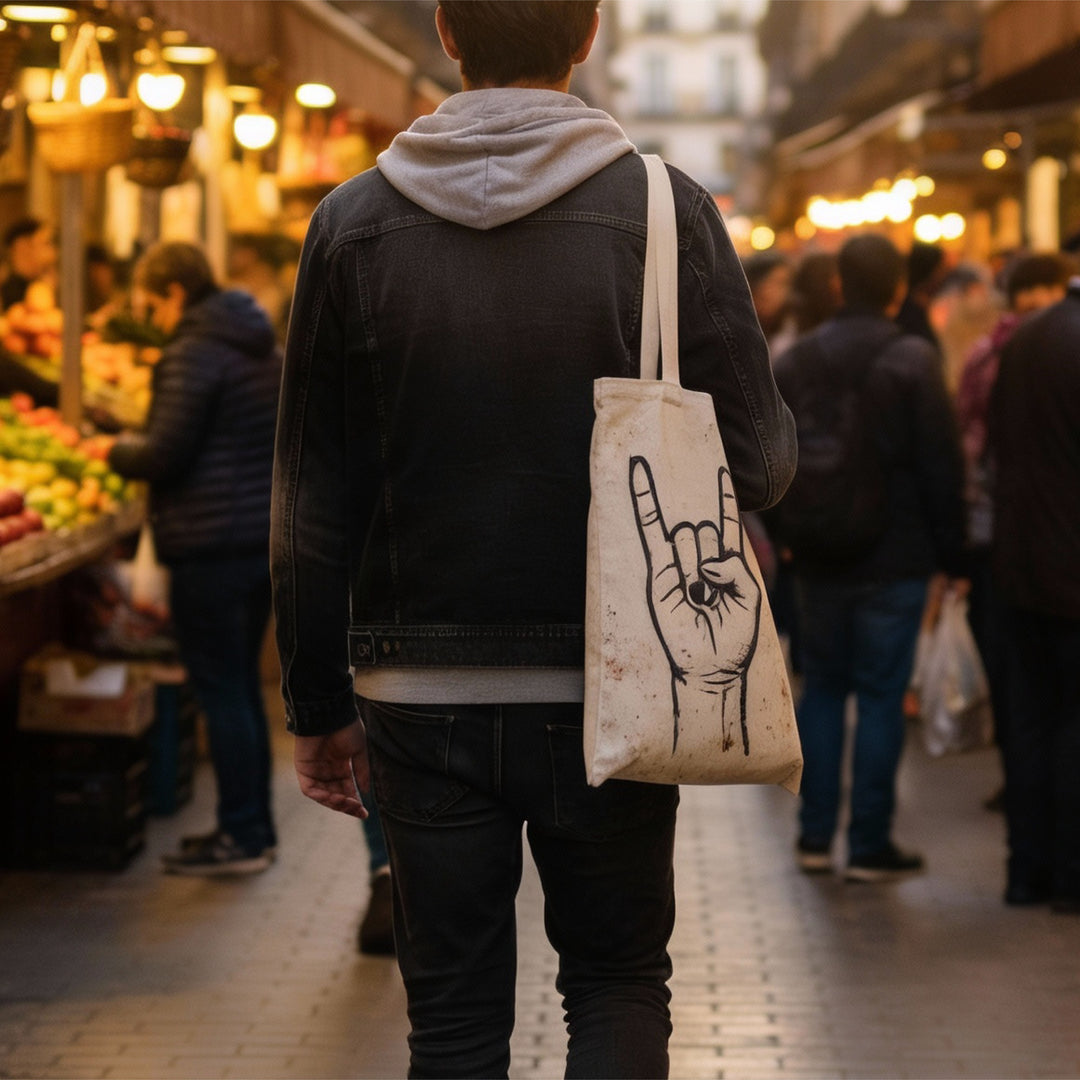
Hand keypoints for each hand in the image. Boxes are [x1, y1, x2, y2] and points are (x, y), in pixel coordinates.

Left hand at [293, 719, 369, 818]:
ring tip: (348, 803)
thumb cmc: (346, 728)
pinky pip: (310, 790)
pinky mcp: (303, 769)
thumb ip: (361, 771)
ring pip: (324, 795)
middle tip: (358, 810)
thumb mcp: (358, 751)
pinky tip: (334, 797)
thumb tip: (365, 791)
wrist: (330, 714)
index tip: (365, 813)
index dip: (355, 802)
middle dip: (347, 805)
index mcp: (341, 766)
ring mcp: (314, 771)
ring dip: (336, 802)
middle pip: (336, 795)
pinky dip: (322, 796)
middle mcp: (327, 771)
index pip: (347, 789)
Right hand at [630, 457, 761, 711]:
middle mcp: (698, 557)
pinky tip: (639, 469)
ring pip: (688, 535)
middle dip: (711, 556)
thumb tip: (704, 563)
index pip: (725, 521)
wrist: (711, 667)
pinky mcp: (658, 573)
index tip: (720, 469)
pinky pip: (650, 532)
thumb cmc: (733, 638)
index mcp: (724, 562)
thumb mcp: (750, 600)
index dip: (723, 497)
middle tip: (711, 593)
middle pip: (704, 530)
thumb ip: (736, 571)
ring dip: (697, 566)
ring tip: (698, 599)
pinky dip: (643, 501)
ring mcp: (677, 563)